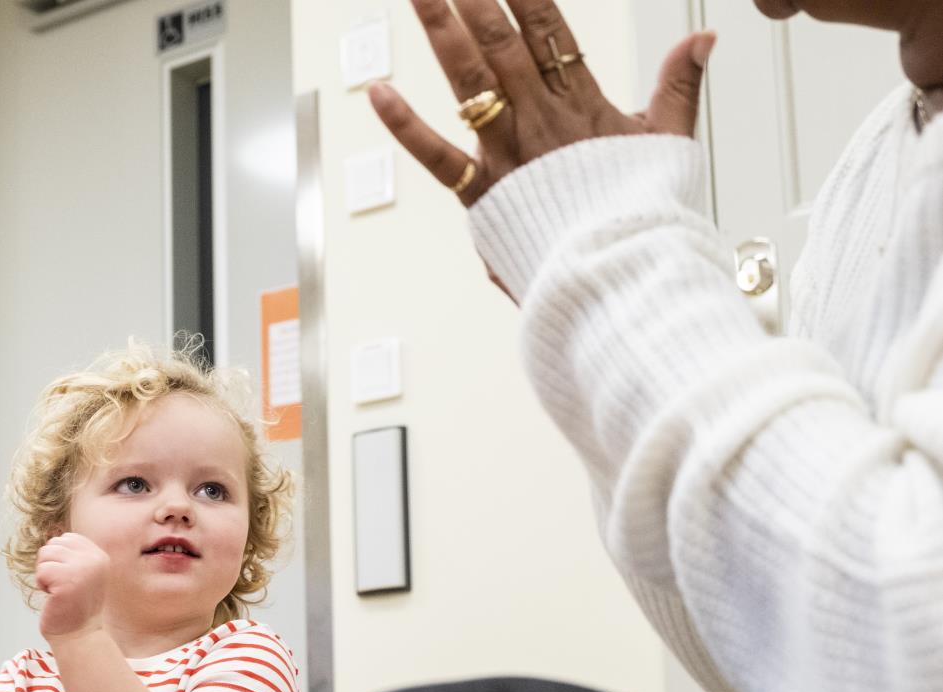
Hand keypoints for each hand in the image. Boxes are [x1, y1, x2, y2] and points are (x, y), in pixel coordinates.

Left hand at [35, 532, 108, 640]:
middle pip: (53, 544)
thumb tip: (54, 538)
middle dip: (50, 565)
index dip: (59, 558)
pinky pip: (41, 571)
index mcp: (100, 556)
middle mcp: (95, 559)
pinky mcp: (67, 581)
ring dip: (45, 575)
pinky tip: (54, 597)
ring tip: (58, 591)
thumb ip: (74, 554)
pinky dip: (42, 585)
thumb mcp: (83, 574)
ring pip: (45, 555)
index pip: (67, 538)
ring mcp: (82, 569)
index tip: (68, 579)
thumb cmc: (75, 606)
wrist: (79, 637)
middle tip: (62, 586)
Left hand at [371, 0, 713, 206]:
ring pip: (468, 82)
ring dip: (441, 32)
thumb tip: (702, 39)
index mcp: (580, 104)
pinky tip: (378, 93)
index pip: (549, 28)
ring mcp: (507, 154)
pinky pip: (436, 156)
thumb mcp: (668, 141)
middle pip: (500, 43)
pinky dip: (404, 125)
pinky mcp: (481, 193)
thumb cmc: (638, 215)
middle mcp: (539, 120)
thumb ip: (679, 84)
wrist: (621, 272)